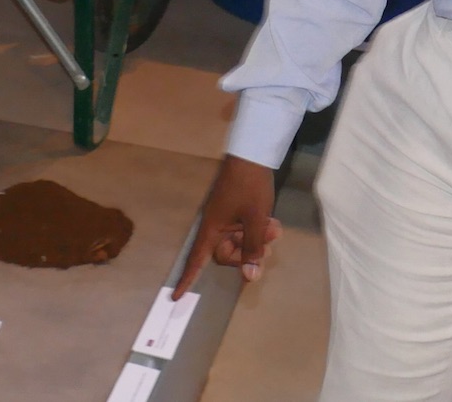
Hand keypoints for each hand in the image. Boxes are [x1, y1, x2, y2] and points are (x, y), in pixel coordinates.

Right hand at [174, 155, 281, 298]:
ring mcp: (226, 218)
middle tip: (270, 243)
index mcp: (213, 229)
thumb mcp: (256, 219)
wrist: (252, 155)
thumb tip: (249, 277)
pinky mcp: (236, 211)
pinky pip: (245, 230)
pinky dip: (258, 230)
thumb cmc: (250, 187)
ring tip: (275, 227)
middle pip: (227, 253)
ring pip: (240, 242)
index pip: (197, 260)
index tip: (176, 297)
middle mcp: (216, 226)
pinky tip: (272, 221)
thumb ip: (252, 248)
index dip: (187, 279)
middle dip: (249, 253)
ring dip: (257, 239)